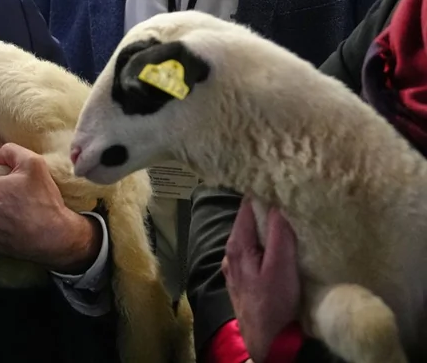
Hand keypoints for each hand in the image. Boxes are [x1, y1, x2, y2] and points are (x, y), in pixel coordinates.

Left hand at [223, 196, 301, 362]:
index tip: (279, 177)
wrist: (267, 340)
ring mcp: (236, 265)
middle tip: (289, 193)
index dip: (262, 190)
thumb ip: (278, 234)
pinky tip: (279, 242)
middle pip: (248, 218)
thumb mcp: (281, 265)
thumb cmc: (274, 304)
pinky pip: (254, 249)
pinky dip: (266, 241)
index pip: (246, 204)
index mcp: (237, 243)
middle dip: (266, 206)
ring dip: (267, 224)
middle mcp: (231, 251)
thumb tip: (278, 202)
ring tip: (287, 213)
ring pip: (251, 234)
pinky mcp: (244, 277)